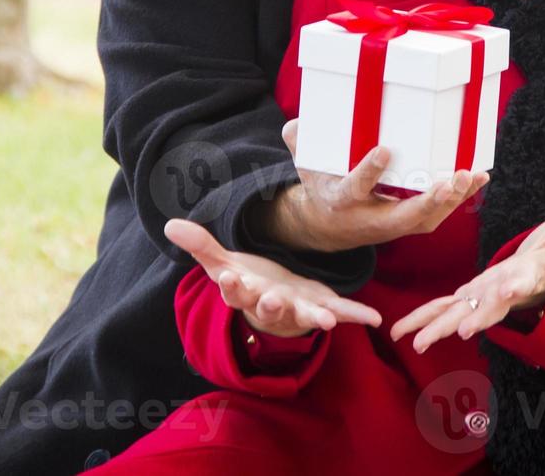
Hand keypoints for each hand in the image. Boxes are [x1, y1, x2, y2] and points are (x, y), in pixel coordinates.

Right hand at [164, 218, 382, 338]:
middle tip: (271, 298)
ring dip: (313, 317)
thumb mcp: (223, 263)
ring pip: (304, 314)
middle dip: (270, 304)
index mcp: (246, 292)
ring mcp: (298, 309)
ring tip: (325, 321)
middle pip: (267, 307)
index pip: (233, 290)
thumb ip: (201, 245)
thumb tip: (169, 224)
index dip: (229, 287)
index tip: (226, 279)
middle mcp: (271, 305)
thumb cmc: (249, 281)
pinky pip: (341, 312)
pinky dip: (357, 316)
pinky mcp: (322, 306)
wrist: (274, 303)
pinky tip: (375, 319)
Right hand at [248, 119, 490, 252]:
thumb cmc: (321, 186)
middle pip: (403, 217)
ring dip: (451, 200)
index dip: (368, 173)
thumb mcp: (305, 166)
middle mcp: (370, 219)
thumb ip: (299, 143)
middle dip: (428, 201)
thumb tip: (296, 124)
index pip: (355, 189)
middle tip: (450, 180)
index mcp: (342, 201)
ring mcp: (393, 225)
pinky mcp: (409, 223)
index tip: (383, 151)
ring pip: (426, 219)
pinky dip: (459, 197)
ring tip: (471, 175)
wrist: (329, 227)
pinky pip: (438, 214)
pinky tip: (478, 178)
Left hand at [390, 161, 544, 352]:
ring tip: (415, 343)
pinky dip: (425, 318)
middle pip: (488, 309)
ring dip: (438, 328)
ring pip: (459, 315)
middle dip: (473, 320)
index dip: (516, 287)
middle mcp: (504, 294)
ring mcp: (485, 299)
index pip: (524, 281)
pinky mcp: (471, 297)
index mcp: (526, 276)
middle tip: (459, 333)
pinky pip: (445, 309)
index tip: (508, 292)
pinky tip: (402, 331)